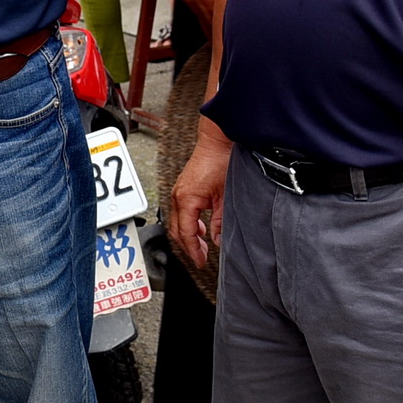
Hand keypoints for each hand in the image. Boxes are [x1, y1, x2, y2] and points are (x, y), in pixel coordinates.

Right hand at [167, 118, 232, 273]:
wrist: (217, 142)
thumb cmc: (221, 161)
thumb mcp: (225, 197)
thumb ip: (221, 221)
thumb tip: (219, 240)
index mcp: (186, 200)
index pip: (185, 233)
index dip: (193, 250)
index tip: (201, 261)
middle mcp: (178, 196)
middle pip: (176, 230)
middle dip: (188, 247)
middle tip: (201, 258)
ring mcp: (179, 192)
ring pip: (177, 222)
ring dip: (188, 235)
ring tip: (201, 246)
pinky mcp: (184, 188)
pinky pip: (180, 212)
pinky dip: (188, 224)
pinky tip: (200, 228)